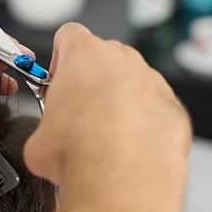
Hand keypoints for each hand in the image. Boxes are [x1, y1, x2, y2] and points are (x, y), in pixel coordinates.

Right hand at [24, 23, 191, 191]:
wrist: (123, 175)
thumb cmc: (82, 150)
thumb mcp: (38, 142)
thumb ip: (43, 130)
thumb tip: (45, 147)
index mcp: (83, 54)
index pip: (69, 35)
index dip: (61, 57)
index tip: (59, 79)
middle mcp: (121, 59)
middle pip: (103, 59)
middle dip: (92, 83)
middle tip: (80, 116)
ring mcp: (151, 80)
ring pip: (132, 84)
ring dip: (120, 105)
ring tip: (106, 139)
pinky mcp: (172, 106)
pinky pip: (154, 109)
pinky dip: (143, 125)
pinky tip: (129, 149)